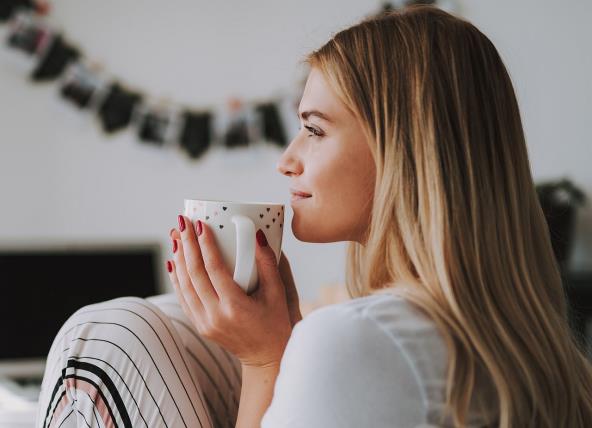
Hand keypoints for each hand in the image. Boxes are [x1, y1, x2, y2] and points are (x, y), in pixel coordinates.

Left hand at [169, 230, 302, 328]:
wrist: (267, 357)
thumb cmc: (276, 322)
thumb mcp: (278, 292)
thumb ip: (268, 262)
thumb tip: (258, 235)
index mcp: (235, 307)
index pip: (214, 270)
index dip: (205, 245)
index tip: (200, 225)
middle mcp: (215, 316)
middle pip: (194, 275)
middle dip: (187, 245)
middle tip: (182, 223)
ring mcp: (205, 323)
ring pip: (184, 286)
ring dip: (178, 259)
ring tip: (176, 236)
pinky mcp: (200, 326)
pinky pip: (184, 298)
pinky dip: (177, 278)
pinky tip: (174, 261)